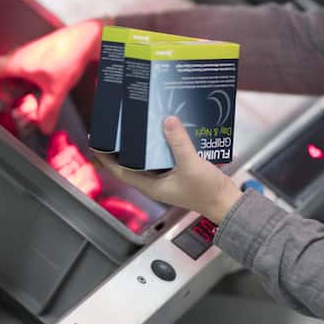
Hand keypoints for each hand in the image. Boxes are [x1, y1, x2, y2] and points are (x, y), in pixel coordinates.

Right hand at [0, 20, 102, 133]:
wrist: (84, 38)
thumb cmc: (69, 54)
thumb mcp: (57, 90)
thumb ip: (48, 111)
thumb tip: (44, 125)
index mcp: (18, 62)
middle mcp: (21, 54)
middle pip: (0, 70)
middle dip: (3, 87)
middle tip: (10, 98)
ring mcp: (30, 51)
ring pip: (13, 66)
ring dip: (15, 81)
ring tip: (26, 92)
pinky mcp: (40, 50)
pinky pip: (25, 63)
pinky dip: (26, 75)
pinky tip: (39, 83)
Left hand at [94, 116, 241, 223]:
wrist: (227, 202)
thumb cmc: (207, 193)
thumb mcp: (190, 165)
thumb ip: (179, 142)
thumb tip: (167, 121)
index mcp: (151, 186)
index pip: (120, 171)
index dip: (106, 157)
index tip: (96, 142)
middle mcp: (155, 182)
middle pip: (133, 161)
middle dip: (124, 145)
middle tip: (118, 125)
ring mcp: (167, 176)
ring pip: (149, 157)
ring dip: (144, 141)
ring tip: (139, 122)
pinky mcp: (178, 171)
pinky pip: (165, 154)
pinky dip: (164, 142)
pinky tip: (166, 129)